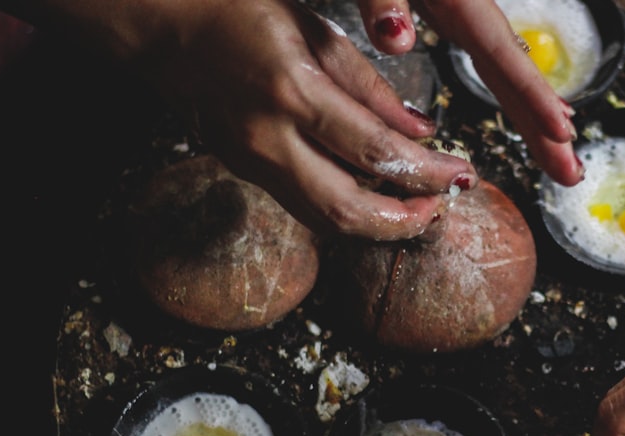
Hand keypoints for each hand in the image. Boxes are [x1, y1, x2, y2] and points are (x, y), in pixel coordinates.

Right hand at [134, 0, 483, 240]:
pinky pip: (305, 206)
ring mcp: (251, 163)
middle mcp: (268, 139)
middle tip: (442, 207)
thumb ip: (371, 88)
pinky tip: (374, 193)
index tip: (462, 175)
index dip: (427, 173)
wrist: (163, 26)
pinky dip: (347, 210)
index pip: (376, 153)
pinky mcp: (245, 172)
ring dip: (379, 225)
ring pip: (326, 223)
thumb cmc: (239, 12)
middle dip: (406, 221)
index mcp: (291, 91)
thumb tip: (421, 132)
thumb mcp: (315, 31)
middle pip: (349, 213)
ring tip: (417, 207)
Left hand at [396, 0, 582, 185]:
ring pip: (508, 72)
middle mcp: (469, 7)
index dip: (532, 95)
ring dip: (536, 118)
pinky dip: (517, 94)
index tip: (562, 132)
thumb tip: (397, 39)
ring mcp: (464, 11)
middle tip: (571, 174)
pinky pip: (495, 64)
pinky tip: (528, 112)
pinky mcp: (453, 11)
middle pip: (515, 73)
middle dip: (545, 127)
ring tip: (561, 156)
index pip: (501, 54)